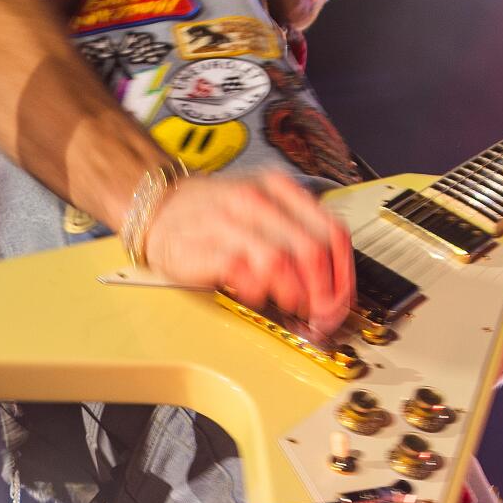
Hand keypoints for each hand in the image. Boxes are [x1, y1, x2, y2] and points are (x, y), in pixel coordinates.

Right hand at [141, 171, 354, 337]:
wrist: (158, 206)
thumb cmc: (213, 214)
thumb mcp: (265, 210)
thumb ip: (298, 237)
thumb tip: (332, 284)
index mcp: (280, 189)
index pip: (332, 232)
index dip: (343, 274)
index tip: (341, 299)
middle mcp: (257, 200)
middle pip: (312, 250)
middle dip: (323, 292)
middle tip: (319, 312)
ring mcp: (229, 221)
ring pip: (280, 260)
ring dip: (292, 293)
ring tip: (290, 304)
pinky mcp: (202, 245)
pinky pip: (240, 271)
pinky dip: (255, 290)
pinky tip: (255, 294)